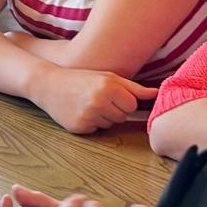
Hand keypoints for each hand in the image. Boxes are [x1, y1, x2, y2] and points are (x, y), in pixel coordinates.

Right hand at [33, 65, 158, 133]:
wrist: (48, 85)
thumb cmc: (81, 79)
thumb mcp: (107, 77)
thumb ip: (133, 87)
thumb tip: (157, 93)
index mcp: (109, 86)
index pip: (132, 105)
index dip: (123, 100)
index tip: (110, 94)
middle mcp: (99, 101)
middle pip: (122, 117)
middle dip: (113, 109)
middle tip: (96, 98)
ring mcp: (88, 115)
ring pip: (110, 125)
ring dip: (102, 117)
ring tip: (87, 104)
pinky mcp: (79, 127)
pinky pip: (96, 129)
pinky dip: (90, 123)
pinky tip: (79, 111)